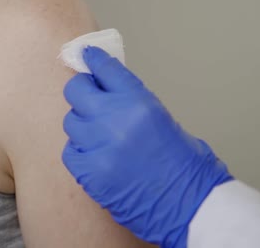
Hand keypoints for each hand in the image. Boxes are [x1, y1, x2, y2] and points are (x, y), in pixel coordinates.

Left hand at [62, 46, 232, 247]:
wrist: (189, 203)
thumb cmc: (184, 164)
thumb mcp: (161, 117)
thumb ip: (130, 100)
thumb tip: (105, 87)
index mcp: (138, 101)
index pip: (104, 68)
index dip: (93, 60)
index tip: (86, 56)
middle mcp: (115, 119)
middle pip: (77, 90)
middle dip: (82, 91)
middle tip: (89, 98)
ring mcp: (99, 146)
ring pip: (71, 121)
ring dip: (83, 125)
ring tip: (100, 136)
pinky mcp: (89, 172)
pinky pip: (70, 151)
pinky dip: (80, 151)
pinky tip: (96, 155)